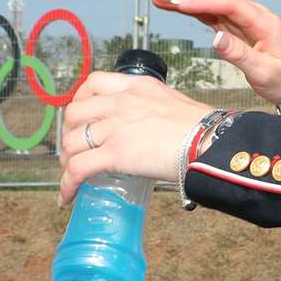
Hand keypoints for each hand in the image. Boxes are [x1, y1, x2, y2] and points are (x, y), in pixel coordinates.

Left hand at [59, 71, 213, 203]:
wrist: (213, 142)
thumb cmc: (205, 130)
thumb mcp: (174, 106)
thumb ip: (154, 112)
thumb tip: (152, 133)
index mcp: (136, 87)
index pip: (93, 83)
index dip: (80, 101)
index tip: (82, 118)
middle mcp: (120, 102)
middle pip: (74, 114)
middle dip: (69, 134)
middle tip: (76, 150)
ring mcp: (116, 127)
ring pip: (72, 143)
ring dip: (67, 161)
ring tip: (73, 176)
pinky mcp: (115, 153)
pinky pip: (78, 169)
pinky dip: (68, 184)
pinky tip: (67, 197)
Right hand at [146, 0, 280, 110]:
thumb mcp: (264, 73)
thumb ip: (240, 55)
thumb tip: (216, 37)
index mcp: (263, 22)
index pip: (228, 3)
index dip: (200, 0)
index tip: (175, 2)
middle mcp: (253, 14)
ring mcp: (244, 18)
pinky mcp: (236, 26)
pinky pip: (211, 10)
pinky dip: (190, 6)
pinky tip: (171, 4)